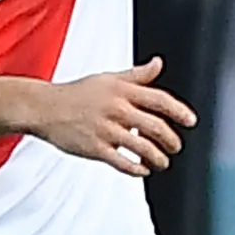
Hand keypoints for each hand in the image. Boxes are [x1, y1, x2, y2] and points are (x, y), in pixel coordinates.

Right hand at [31, 58, 195, 175]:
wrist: (44, 108)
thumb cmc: (78, 93)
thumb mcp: (108, 78)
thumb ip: (136, 75)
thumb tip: (158, 64)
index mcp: (122, 90)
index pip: (159, 99)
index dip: (179, 111)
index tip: (191, 121)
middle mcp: (116, 108)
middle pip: (155, 126)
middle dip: (171, 140)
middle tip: (176, 147)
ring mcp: (105, 129)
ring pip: (141, 147)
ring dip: (157, 158)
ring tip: (162, 162)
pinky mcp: (94, 148)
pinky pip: (121, 162)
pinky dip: (136, 169)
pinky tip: (142, 171)